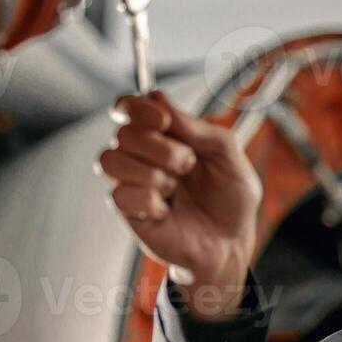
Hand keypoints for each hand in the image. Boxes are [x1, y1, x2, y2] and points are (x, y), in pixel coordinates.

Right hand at [97, 90, 262, 297]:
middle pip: (122, 133)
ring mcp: (133, 183)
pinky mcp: (129, 212)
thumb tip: (159, 99)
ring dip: (150, 172)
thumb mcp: (227, 153)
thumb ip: (196, 126)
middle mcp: (143, 155)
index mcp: (164, 134)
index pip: (128, 107)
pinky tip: (165, 210)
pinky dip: (148, 201)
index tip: (163, 120)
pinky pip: (118, 195)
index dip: (136, 107)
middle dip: (160, 147)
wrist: (232, 242)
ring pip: (109, 160)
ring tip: (174, 187)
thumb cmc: (230, 198)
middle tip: (188, 164)